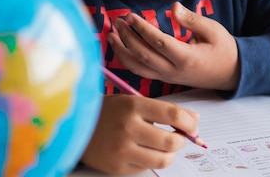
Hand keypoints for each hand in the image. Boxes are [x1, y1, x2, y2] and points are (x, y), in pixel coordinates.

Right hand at [80, 95, 199, 174]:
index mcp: (133, 106)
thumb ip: (163, 110)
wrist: (76, 127)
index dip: (189, 122)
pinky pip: (147, 167)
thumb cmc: (108, 113)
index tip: (192, 125)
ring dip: (170, 154)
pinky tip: (144, 151)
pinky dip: (152, 160)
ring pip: (163, 159)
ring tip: (164, 147)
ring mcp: (122, 149)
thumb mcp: (133, 102)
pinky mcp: (118, 167)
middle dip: (181, 140)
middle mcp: (128, 127)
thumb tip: (194, 119)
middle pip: (171, 141)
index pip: (173, 114)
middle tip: (179, 137)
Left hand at [107, 2, 239, 90]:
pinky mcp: (165, 78)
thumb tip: (174, 7)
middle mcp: (174, 70)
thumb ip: (192, 19)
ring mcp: (168, 77)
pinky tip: (120, 48)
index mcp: (186, 58)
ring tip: (111, 35)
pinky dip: (127, 61)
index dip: (142, 29)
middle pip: (143, 56)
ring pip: (138, 68)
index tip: (131, 16)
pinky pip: (141, 72)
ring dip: (122, 52)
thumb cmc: (223, 49)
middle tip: (117, 22)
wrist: (232, 74)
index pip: (158, 42)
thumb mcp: (214, 30)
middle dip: (126, 38)